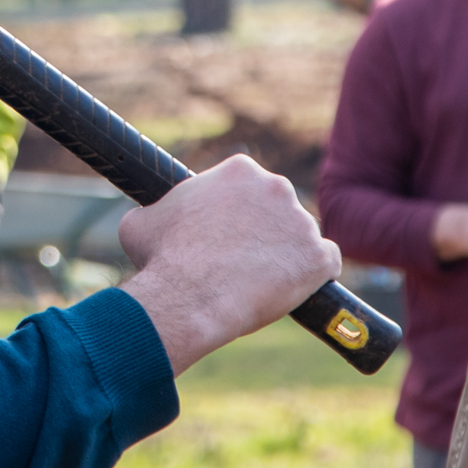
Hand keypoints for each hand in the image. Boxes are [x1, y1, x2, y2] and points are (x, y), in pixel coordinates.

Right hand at [117, 156, 341, 375]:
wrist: (189, 296)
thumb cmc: (162, 259)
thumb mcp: (142, 222)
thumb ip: (157, 212)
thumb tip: (148, 217)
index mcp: (239, 170)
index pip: (247, 187)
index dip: (236, 213)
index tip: (226, 233)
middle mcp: (277, 186)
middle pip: (277, 208)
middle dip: (264, 230)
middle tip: (243, 258)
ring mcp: (302, 222)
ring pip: (300, 237)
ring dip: (287, 254)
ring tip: (262, 281)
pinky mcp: (318, 257)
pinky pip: (326, 262)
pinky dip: (315, 275)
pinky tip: (297, 287)